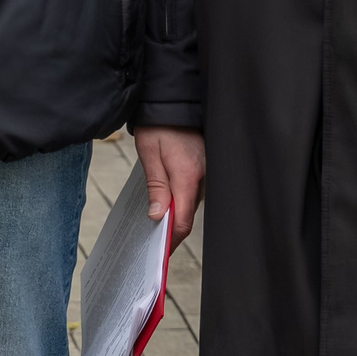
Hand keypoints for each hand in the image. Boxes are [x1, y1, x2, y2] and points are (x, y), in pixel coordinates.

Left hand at [131, 126, 203, 250]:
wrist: (173, 102)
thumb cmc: (159, 126)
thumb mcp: (150, 155)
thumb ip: (156, 187)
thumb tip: (158, 218)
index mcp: (188, 176)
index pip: (183, 220)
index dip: (172, 239)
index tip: (160, 252)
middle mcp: (202, 178)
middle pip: (187, 214)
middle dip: (171, 229)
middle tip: (151, 241)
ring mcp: (206, 174)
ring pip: (190, 204)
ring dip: (175, 214)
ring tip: (155, 223)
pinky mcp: (204, 170)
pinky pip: (193, 192)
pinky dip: (180, 200)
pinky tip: (166, 201)